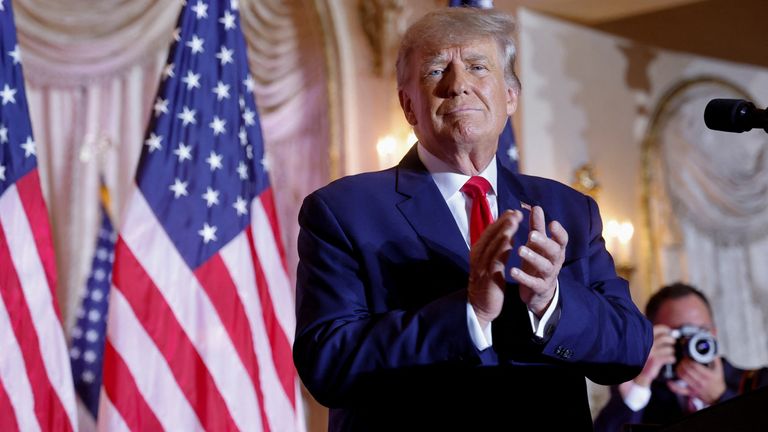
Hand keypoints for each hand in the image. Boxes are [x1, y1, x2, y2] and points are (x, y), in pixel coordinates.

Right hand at [468, 210, 523, 327]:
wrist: (479, 305)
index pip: (490, 231)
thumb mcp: (489, 262)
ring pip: (493, 245)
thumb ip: (495, 247)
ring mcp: (482, 265)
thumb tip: (505, 231)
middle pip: (490, 235)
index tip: (512, 211)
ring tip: (513, 222)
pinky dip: (502, 250)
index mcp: (478, 250)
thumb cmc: (487, 282)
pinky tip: (510, 243)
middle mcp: (478, 255)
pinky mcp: (488, 276)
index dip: (501, 220)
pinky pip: (495, 261)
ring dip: (503, 232)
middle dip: (503, 222)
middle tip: (515, 212)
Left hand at [511, 206, 567, 315]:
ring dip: (533, 258)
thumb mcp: (539, 245)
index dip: (559, 232)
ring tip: (520, 250)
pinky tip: (512, 271)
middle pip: (554, 252)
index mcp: (556, 250)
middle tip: (531, 235)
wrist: (540, 292)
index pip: (563, 240)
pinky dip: (524, 278)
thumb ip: (538, 227)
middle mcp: (555, 262)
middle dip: (544, 243)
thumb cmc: (539, 261)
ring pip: (545, 267)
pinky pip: (534, 283)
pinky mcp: (540, 288)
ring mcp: (548, 276)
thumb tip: (536, 207)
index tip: (552, 223)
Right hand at [633, 325, 675, 386]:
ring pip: (669, 348)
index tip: (669, 331)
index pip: (658, 329)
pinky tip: (671, 359)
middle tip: (672, 342)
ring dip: (672, 350)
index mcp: (645, 338)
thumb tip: (669, 333)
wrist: (638, 372)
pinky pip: (669, 357)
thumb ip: (654, 338)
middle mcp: (648, 344)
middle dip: (671, 340)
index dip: (665, 329)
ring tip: (670, 352)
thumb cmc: (644, 357)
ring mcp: (652, 352)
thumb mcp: (646, 345)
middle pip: (665, 338)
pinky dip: (672, 358)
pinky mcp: (656, 360)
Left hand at [668, 357, 725, 403]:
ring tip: (679, 365)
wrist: (718, 395)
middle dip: (682, 362)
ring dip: (678, 369)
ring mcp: (695, 388)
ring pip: (682, 377)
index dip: (688, 359)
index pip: (694, 365)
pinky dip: (673, 385)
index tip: (686, 355)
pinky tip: (669, 381)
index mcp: (708, 375)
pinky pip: (680, 390)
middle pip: (687, 370)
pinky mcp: (691, 392)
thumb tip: (709, 347)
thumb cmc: (717, 381)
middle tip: (681, 359)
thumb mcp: (718, 369)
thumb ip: (714, 357)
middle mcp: (701, 382)